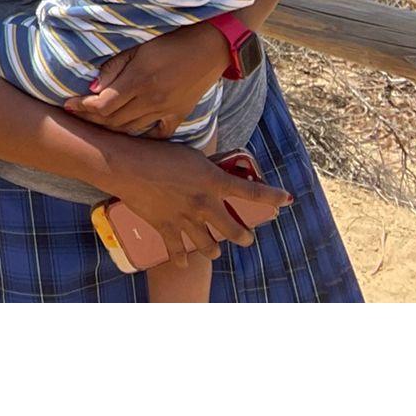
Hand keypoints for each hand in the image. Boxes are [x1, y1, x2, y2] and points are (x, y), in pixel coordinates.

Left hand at [64, 24, 230, 134]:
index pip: (103, 105)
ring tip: (95, 123)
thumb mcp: (138, 47)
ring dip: (111, 128)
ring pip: (132, 129)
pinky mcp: (180, 114)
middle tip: (76, 115)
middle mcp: (152, 100)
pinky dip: (142, 136)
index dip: (82, 107)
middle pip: (113, 120)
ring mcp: (167, 110)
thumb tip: (92, 88)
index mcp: (139, 81)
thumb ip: (115, 67)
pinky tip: (130, 134)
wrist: (210, 45)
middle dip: (91, 118)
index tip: (68, 105)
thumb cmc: (171, 39)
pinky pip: (158, 134)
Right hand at [104, 138, 289, 262]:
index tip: (287, 200)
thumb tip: (214, 173)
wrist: (128, 165)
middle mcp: (205, 204)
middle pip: (234, 230)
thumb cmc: (157, 151)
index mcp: (214, 182)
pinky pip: (177, 250)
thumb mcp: (190, 153)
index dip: (273, 196)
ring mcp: (186, 219)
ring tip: (213, 250)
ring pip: (208, 245)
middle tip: (246, 238)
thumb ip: (206, 168)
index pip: (252, 191)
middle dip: (243, 236)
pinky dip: (179, 259)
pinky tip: (182, 264)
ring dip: (212, 249)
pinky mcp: (166, 228)